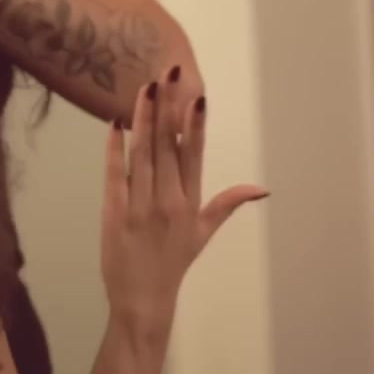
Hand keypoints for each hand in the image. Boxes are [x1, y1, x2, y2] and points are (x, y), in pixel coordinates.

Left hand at [100, 66, 267, 331]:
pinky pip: (114, 175)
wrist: (143, 298)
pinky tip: (114, 124)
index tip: (197, 96)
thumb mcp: (204, 233)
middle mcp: (168, 201)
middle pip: (166, 147)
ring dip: (142, 120)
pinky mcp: (113, 212)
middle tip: (167, 74)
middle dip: (167, 109)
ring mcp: (139, 206)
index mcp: (190, 203)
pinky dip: (113, 149)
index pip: (193, 156)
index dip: (195, 125)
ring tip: (144, 88)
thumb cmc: (173, 262)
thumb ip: (228, 204)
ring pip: (142, 155)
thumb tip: (260, 188)